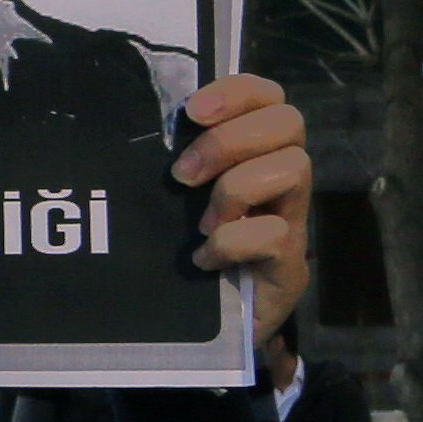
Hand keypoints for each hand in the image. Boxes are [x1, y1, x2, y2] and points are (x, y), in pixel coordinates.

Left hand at [176, 70, 311, 339]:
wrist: (210, 329)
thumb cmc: (184, 248)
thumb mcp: (174, 199)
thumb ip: (171, 162)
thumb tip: (127, 124)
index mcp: (253, 153)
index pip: (268, 95)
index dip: (237, 92)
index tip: (192, 113)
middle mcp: (281, 180)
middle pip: (289, 122)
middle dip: (229, 141)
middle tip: (183, 176)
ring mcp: (292, 219)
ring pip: (295, 168)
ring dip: (235, 189)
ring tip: (202, 223)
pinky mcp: (290, 264)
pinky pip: (275, 233)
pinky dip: (232, 243)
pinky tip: (206, 259)